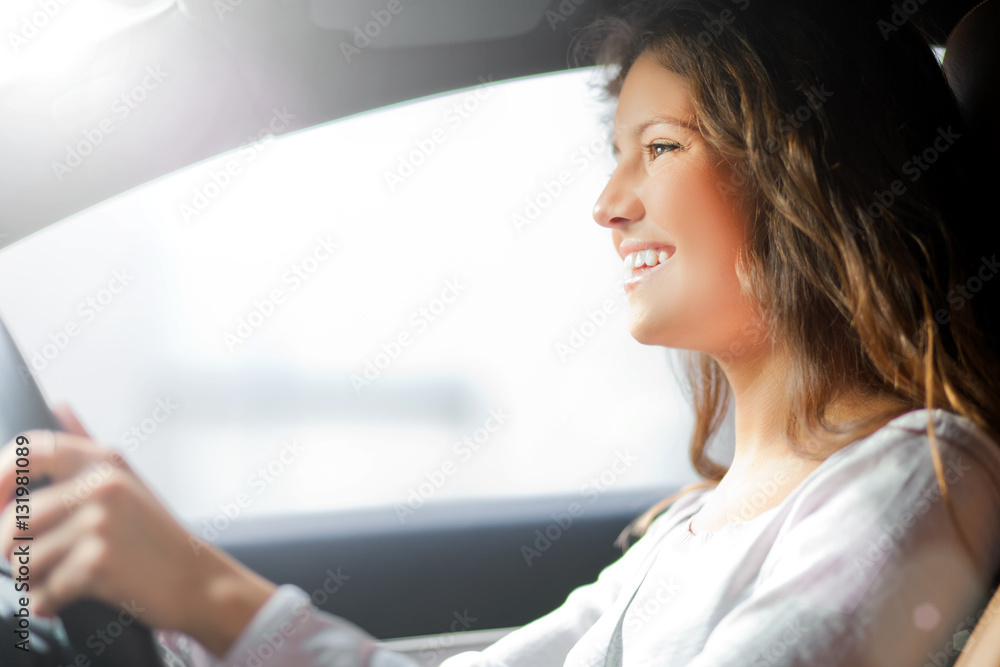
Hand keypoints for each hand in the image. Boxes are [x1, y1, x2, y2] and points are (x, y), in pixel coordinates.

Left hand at [0, 405, 277, 658]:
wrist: (198, 580)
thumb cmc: (155, 536)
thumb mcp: (126, 482)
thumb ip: (86, 447)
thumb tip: (59, 404)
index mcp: (103, 462)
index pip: (28, 451)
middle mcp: (101, 485)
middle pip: (14, 520)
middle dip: (12, 551)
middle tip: (34, 565)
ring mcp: (101, 522)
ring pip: (24, 559)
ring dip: (32, 582)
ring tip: (57, 582)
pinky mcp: (98, 561)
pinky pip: (43, 591)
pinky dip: (48, 604)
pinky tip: (66, 601)